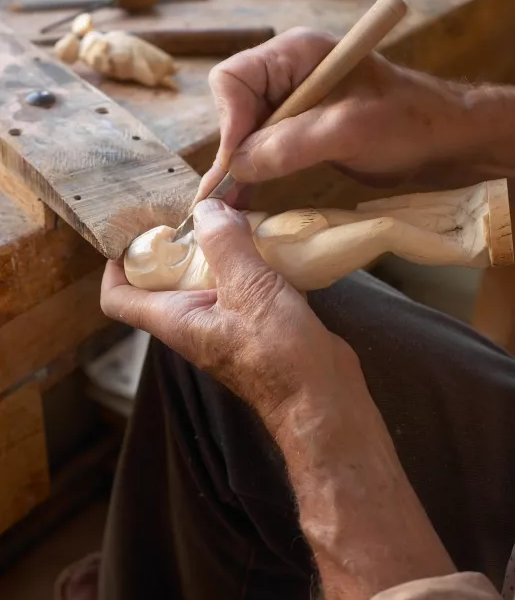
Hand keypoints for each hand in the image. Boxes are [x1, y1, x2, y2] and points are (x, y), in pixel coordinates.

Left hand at [101, 198, 358, 432]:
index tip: (136, 228)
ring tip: (238, 204)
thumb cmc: (278, 355)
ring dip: (221, 241)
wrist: (324, 400)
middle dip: (182, 236)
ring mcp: (226, 319)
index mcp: (175, 317)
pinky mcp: (257, 319)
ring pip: (210, 273)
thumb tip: (208, 208)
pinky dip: (251, 255)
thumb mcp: (249, 291)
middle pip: (168, 274)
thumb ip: (225, 245)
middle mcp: (193, 319)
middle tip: (202, 199)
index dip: (116, 264)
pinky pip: (243, 280)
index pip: (118, 298)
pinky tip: (270, 232)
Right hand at [197, 28, 475, 200]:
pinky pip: (263, 149)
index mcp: (295, 54)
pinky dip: (253, 172)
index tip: (236, 164)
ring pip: (244, 132)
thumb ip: (290, 145)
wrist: (445, 141)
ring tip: (228, 203)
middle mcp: (287, 74)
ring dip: (238, 166)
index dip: (229, 122)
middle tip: (225, 195)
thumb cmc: (409, 121)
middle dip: (230, 148)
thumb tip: (237, 166)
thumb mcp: (348, 131)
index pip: (233, 80)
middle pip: (233, 107)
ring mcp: (292, 104)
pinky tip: (245, 198)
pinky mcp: (300, 131)